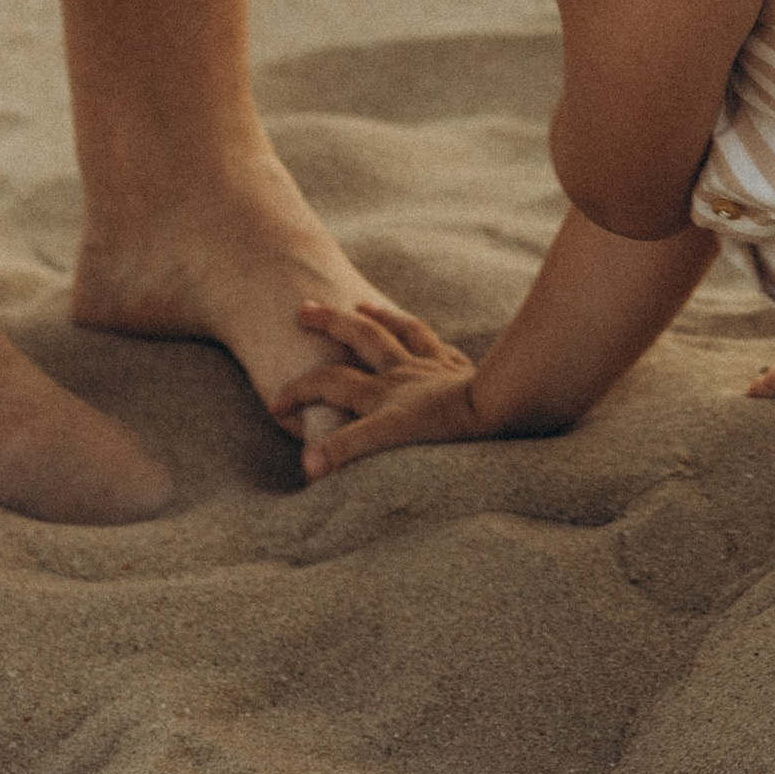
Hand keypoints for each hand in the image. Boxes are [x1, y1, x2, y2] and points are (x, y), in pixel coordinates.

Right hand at [271, 297, 485, 477]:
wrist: (498, 411)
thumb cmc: (445, 428)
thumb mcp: (388, 440)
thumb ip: (346, 449)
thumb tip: (307, 467)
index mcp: (381, 392)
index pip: (328, 384)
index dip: (298, 391)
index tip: (276, 405)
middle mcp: (403, 372)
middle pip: (361, 336)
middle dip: (329, 322)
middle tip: (304, 309)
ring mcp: (433, 366)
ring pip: (401, 330)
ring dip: (378, 316)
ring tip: (361, 306)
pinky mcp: (460, 369)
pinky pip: (440, 346)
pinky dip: (426, 337)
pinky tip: (425, 337)